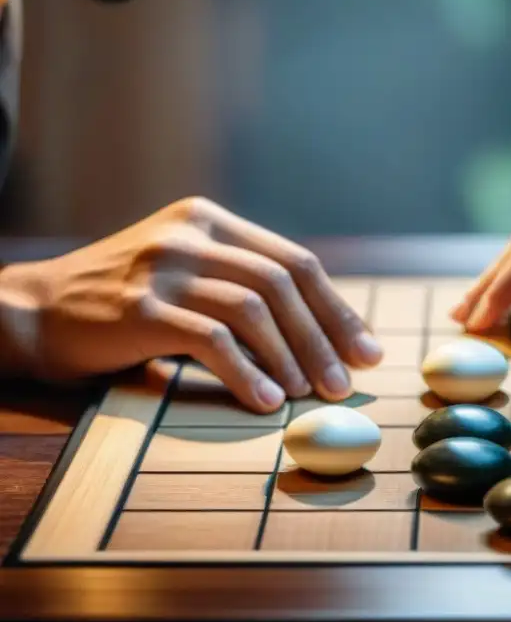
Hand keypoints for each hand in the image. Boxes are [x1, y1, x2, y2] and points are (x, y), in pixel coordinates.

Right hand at [0, 197, 382, 412]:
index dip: (336, 309)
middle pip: (283, 282)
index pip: (294, 261)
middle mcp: (191, 233)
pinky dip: (246, 372)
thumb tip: (323, 335)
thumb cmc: (123, 302)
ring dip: (292, 357)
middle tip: (345, 383)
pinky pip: (212, 339)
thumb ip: (242, 286)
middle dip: (323, 337)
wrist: (33, 310)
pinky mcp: (139, 306)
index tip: (366, 351)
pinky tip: (266, 400)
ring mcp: (164, 266)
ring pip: (254, 308)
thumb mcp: (186, 273)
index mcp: (210, 221)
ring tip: (310, 395)